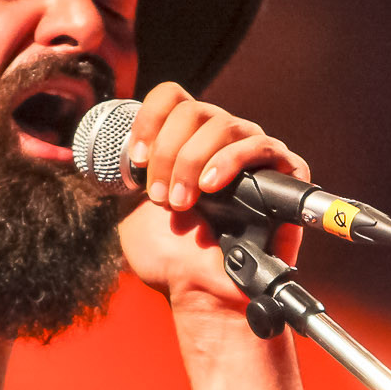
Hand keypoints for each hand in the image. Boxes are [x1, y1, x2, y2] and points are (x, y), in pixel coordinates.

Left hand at [115, 82, 310, 314]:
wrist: (202, 291)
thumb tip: (104, 152)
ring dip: (193, 162)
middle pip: (195, 110)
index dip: (150, 120)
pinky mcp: (286, 171)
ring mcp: (254, 152)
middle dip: (169, 153)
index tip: (136, 161)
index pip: (171, 98)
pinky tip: (212, 185)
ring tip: (183, 201)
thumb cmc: (171, 257)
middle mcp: (221, 138)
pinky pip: (262, 147)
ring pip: (224, 125)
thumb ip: (124, 178)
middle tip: (161, 197)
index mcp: (186, 140)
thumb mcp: (132, 211)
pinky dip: (231, 161)